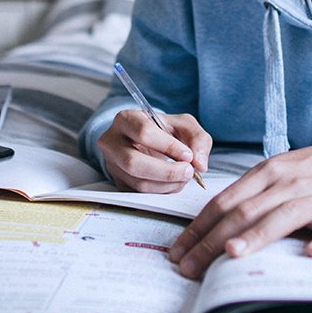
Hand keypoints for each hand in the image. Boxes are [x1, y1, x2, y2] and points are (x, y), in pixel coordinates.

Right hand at [97, 109, 212, 192]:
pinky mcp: (119, 182)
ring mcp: (112, 164)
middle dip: (166, 172)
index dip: (168, 146)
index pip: (143, 133)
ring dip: (167, 184)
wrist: (148, 142)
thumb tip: (199, 164)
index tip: (188, 155)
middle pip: (133, 162)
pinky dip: (162, 191)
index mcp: (126, 119)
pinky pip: (141, 193)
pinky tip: (173, 183)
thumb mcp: (184, 125)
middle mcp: (112, 142)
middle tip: (188, 172)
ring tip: (184, 177)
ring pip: (138, 182)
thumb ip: (198, 138)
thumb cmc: (164, 130)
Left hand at [168, 144, 311, 278]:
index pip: (223, 202)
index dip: (198, 228)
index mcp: (265, 173)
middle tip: (189, 268)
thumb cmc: (306, 174)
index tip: (177, 252)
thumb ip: (245, 197)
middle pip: (244, 212)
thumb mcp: (273, 175)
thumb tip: (205, 231)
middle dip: (212, 241)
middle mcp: (287, 183)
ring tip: (232, 254)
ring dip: (256, 236)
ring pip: (282, 217)